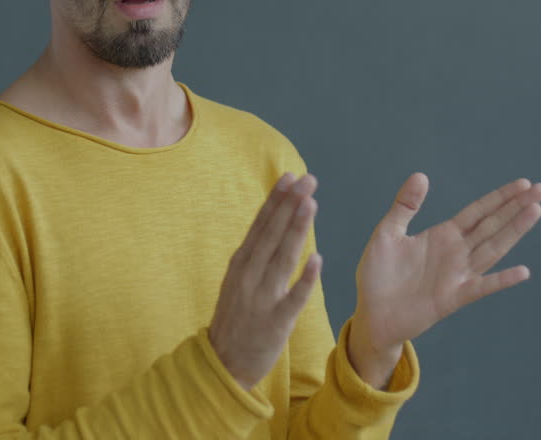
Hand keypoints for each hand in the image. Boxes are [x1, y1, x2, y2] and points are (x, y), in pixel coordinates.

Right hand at [209, 172, 321, 389]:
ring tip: (311, 204)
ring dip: (297, 230)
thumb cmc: (235, 319)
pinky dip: (304, 280)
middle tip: (307, 179)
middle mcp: (248, 276)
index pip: (261, 225)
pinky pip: (292, 298)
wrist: (222, 364)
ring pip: (281, 258)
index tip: (291, 176)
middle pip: (272, 234)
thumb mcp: (238, 280)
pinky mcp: (274, 322)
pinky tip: (317, 261)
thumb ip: (255, 255)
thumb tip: (274, 223)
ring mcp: (261, 298)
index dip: (276, 200)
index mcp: (241, 263)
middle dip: (290, 204)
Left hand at [352, 173, 540, 359]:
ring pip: (492, 249)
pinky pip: (480, 287)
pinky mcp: (452, 298)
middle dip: (516, 207)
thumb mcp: (387, 233)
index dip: (500, 197)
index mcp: (443, 235)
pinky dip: (501, 280)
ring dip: (514, 231)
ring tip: (535, 211)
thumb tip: (421, 175)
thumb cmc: (378, 275)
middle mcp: (456, 253)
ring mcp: (457, 275)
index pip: (478, 212)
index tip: (524, 183)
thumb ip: (405, 206)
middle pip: (492, 225)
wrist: (371, 314)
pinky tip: (522, 271)